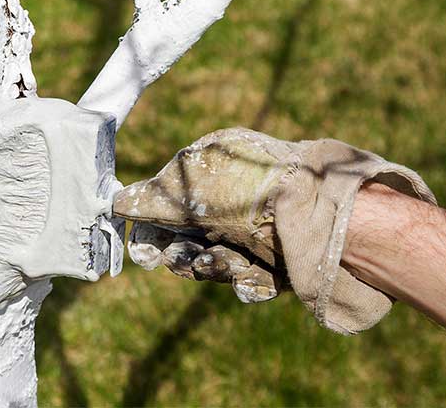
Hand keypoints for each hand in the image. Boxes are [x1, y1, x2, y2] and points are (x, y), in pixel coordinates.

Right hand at [114, 127, 435, 333]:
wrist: (331, 225)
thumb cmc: (255, 196)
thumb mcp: (192, 191)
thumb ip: (151, 200)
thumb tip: (115, 203)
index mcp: (215, 164)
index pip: (169, 198)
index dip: (153, 226)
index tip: (142, 250)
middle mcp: (236, 195)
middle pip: (190, 236)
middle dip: (183, 253)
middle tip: (183, 261)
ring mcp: (259, 228)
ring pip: (217, 261)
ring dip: (214, 268)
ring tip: (225, 263)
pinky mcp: (282, 261)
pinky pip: (250, 278)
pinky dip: (250, 282)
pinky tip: (258, 277)